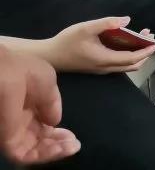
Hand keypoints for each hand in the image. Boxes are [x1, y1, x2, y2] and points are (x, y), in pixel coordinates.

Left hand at [0, 46, 79, 164]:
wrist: (7, 75)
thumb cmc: (26, 72)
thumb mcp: (48, 81)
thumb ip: (53, 103)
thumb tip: (55, 122)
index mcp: (28, 104)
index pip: (43, 124)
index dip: (58, 131)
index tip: (72, 135)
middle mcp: (21, 120)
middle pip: (40, 139)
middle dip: (59, 143)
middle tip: (74, 144)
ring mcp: (14, 132)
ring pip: (35, 150)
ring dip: (54, 152)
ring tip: (71, 147)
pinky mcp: (8, 142)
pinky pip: (26, 155)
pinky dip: (45, 156)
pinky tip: (62, 148)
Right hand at [43, 17, 154, 74]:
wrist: (49, 57)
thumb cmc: (67, 41)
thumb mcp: (86, 28)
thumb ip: (107, 23)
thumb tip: (126, 20)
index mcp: (105, 59)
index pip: (132, 58)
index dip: (146, 51)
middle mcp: (105, 68)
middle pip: (132, 64)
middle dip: (145, 52)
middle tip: (153, 38)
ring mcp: (101, 69)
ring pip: (126, 65)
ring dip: (137, 53)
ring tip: (143, 37)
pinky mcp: (97, 67)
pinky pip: (119, 63)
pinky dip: (128, 54)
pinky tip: (128, 42)